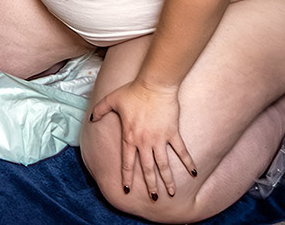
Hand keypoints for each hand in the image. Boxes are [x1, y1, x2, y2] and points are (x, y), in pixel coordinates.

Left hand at [89, 79, 197, 200]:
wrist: (154, 85)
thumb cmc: (133, 91)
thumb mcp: (111, 99)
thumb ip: (100, 110)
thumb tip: (92, 119)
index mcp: (129, 137)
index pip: (127, 162)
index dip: (127, 177)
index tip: (127, 189)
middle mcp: (144, 142)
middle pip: (147, 168)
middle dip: (150, 185)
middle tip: (154, 198)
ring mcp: (160, 139)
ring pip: (164, 165)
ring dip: (168, 180)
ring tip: (171, 193)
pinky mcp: (172, 133)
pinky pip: (181, 151)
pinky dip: (188, 162)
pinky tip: (193, 173)